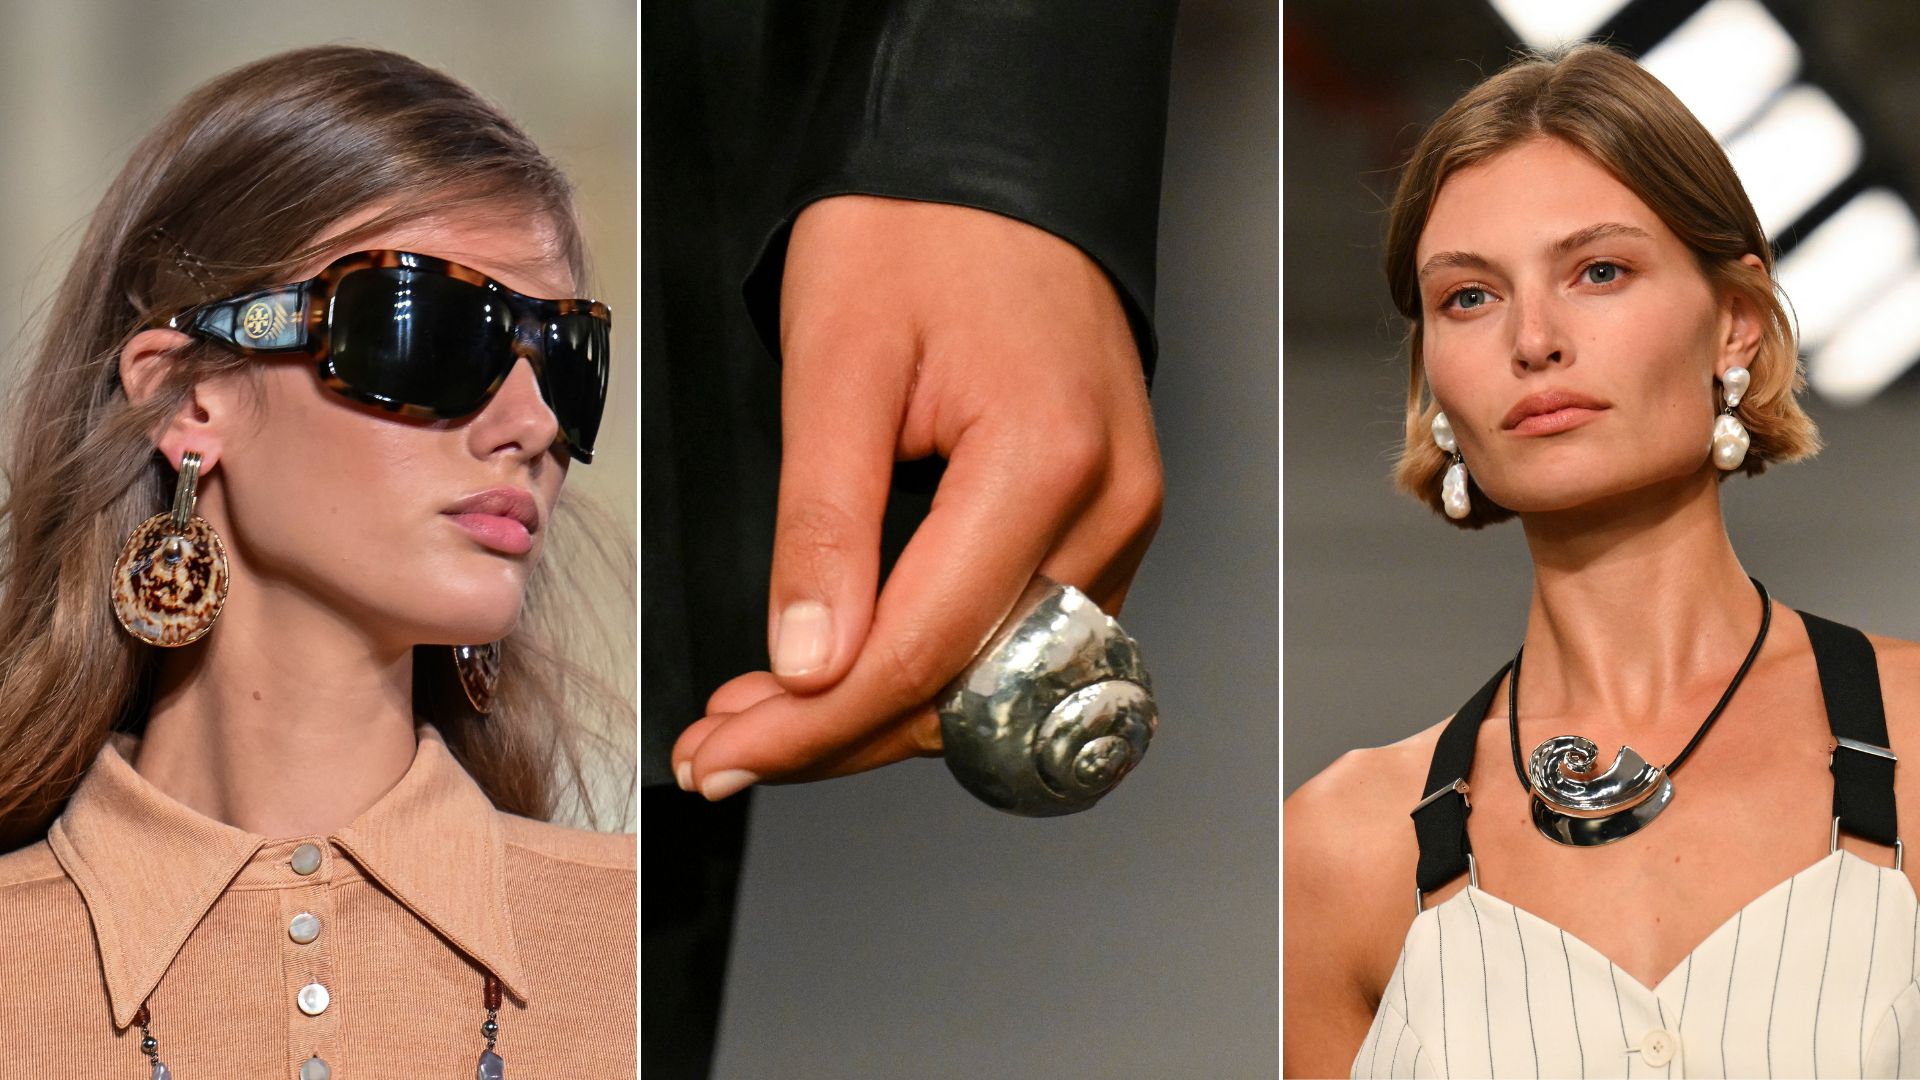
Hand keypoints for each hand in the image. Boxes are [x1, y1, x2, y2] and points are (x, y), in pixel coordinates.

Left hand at [672, 194, 1161, 799]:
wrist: (994, 173)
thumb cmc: (919, 232)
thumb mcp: (838, 361)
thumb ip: (822, 523)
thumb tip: (807, 664)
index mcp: (1048, 460)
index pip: (926, 650)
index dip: (814, 724)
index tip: (724, 754)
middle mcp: (1109, 505)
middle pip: (969, 688)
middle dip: (836, 733)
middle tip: (722, 747)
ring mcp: (1121, 518)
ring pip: (997, 679)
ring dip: (880, 710)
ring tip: (764, 717)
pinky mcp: (1106, 519)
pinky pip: (1020, 634)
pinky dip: (932, 665)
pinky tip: (850, 668)